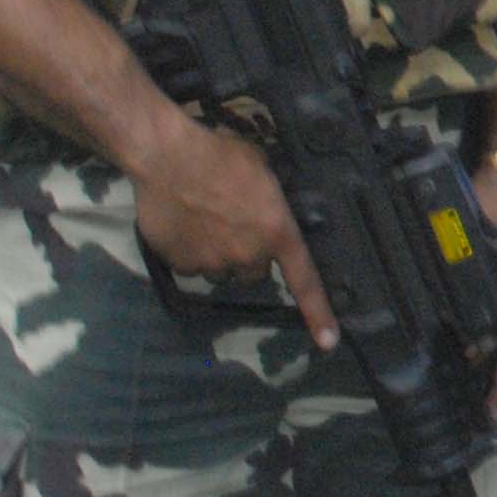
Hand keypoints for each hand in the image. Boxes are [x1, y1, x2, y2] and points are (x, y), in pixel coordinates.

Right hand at [130, 115, 337, 349]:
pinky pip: (191, 266)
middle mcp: (248, 255)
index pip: (304, 280)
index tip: (328, 342)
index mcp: (277, 231)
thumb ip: (269, 200)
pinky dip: (188, 252)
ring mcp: (213, 263)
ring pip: (221, 272)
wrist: (168, 158)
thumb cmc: (221, 155)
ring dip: (218, 256)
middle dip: (248, 257)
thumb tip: (267, 207)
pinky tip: (183, 224)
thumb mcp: (261, 171)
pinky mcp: (181, 264)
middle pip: (254, 273)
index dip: (318, 313)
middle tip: (236, 228)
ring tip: (205, 221)